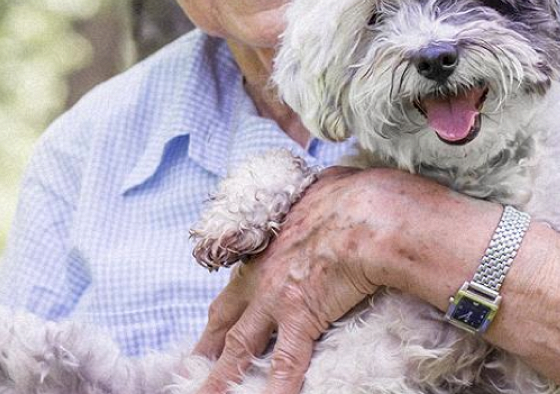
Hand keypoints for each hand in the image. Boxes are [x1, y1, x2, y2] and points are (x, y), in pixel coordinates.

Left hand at [192, 167, 432, 393]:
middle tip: (191, 366)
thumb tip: (329, 186)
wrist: (368, 212)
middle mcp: (261, 275)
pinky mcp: (300, 316)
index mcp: (265, 247)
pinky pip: (285, 364)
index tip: (214, 325)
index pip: (236, 285)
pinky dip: (276, 389)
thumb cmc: (353, 195)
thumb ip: (315, 196)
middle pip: (224, 318)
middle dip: (206, 345)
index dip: (224, 309)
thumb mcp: (321, 188)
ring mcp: (275, 299)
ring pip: (238, 347)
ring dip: (220, 376)